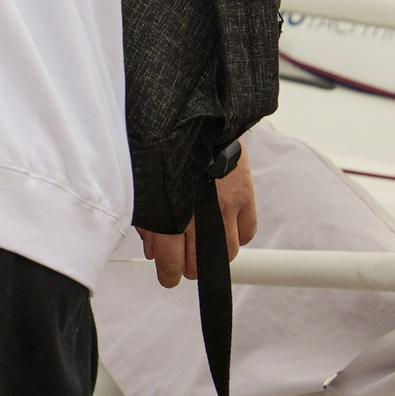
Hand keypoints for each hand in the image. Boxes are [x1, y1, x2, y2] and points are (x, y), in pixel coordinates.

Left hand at [136, 145, 258, 289]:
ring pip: (228, 253)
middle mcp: (199, 212)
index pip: (171, 260)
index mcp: (170, 210)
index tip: (169, 277)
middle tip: (185, 264)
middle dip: (190, 269)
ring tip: (205, 246)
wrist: (198, 118)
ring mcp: (225, 206)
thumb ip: (148, 220)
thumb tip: (153, 252)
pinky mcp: (245, 195)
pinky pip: (247, 233)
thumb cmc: (168, 150)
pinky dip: (238, 236)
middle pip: (200, 264)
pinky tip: (225, 226)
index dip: (169, 274)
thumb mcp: (147, 184)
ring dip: (216, 256)